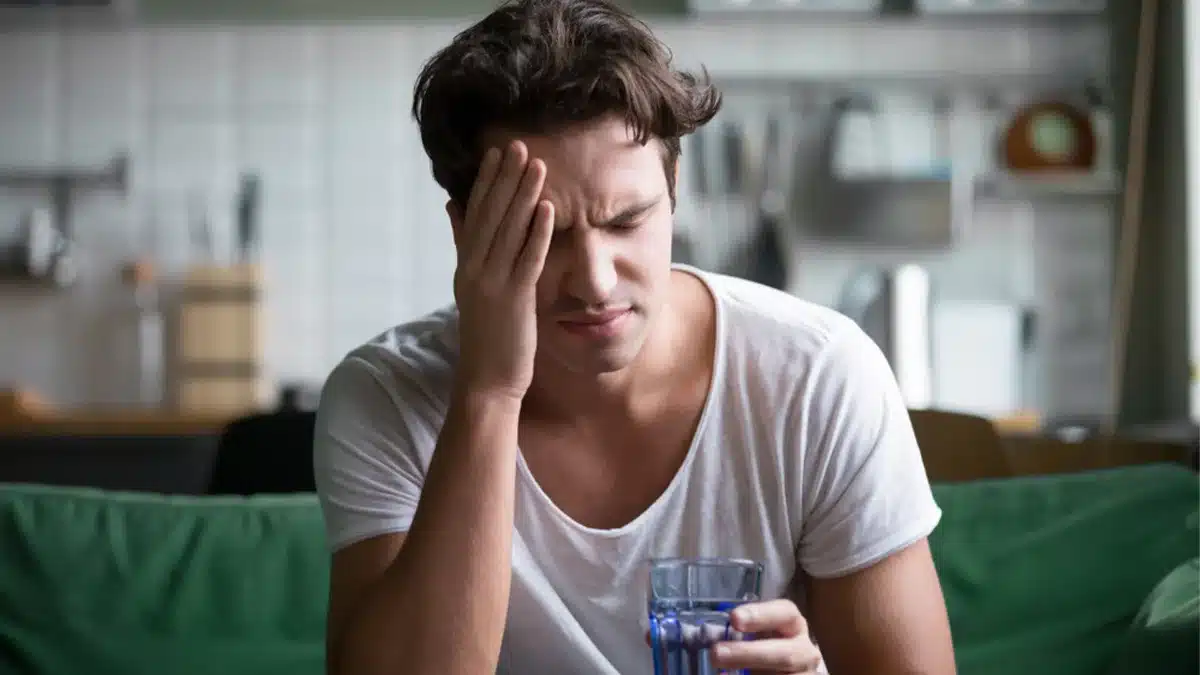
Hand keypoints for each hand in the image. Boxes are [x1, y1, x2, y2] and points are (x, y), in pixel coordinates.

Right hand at [449, 140, 554, 401]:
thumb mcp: (471, 285)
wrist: (485, 381)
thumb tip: (453, 206)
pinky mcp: (513, 301)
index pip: (475, 214)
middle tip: (518, 145)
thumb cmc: (486, 335)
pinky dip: (536, 234)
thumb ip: (464, 244)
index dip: (487, 181)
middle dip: (505, 179)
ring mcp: (491, 285)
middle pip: (490, 216)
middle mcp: (474, 270)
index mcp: (465, 264)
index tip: (498, 152)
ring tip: (537, 166)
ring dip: (524, 197)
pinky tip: (548, 210)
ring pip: (508, 232)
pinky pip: (526, 261)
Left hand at [710, 599, 821, 673]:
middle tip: (716, 653)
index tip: (734, 618)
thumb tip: (707, 636)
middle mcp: (804, 651)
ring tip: (721, 673)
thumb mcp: (761, 634)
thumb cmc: (769, 646)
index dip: (760, 615)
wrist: (793, 670)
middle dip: (749, 654)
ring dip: (752, 673)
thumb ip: (742, 632)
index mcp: (794, 625)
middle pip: (784, 654)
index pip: (784, 613)